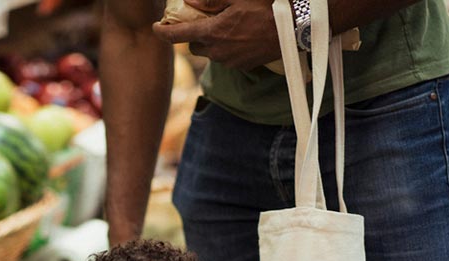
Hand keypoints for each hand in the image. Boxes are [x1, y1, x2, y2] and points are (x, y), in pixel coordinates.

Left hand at [153, 0, 280, 69]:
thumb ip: (209, 0)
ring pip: (210, 53)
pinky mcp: (240, 66)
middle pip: (193, 46)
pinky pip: (225, 58)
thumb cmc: (265, 8)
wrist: (292, 29)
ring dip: (211, 42)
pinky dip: (226, 48)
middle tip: (202, 22)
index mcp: (212, 32)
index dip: (162, 32)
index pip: (177, 35)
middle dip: (193, 35)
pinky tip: (239, 37)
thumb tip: (188, 1)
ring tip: (225, 28)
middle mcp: (216, 51)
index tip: (155, 27)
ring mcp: (229, 61)